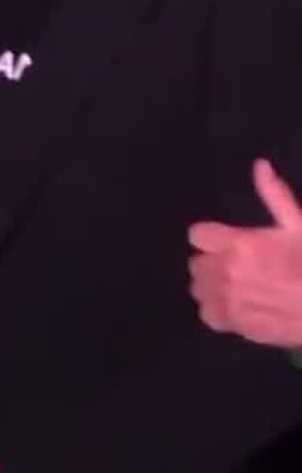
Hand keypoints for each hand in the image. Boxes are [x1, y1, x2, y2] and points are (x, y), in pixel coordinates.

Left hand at [188, 159, 301, 346]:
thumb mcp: (299, 225)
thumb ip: (275, 195)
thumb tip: (259, 165)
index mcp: (241, 243)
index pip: (198, 235)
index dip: (211, 238)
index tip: (226, 243)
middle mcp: (227, 271)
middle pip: (196, 262)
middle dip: (213, 261)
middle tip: (237, 265)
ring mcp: (228, 300)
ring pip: (198, 288)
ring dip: (212, 285)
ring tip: (236, 286)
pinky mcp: (234, 323)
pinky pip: (207, 314)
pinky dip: (217, 311)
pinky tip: (235, 307)